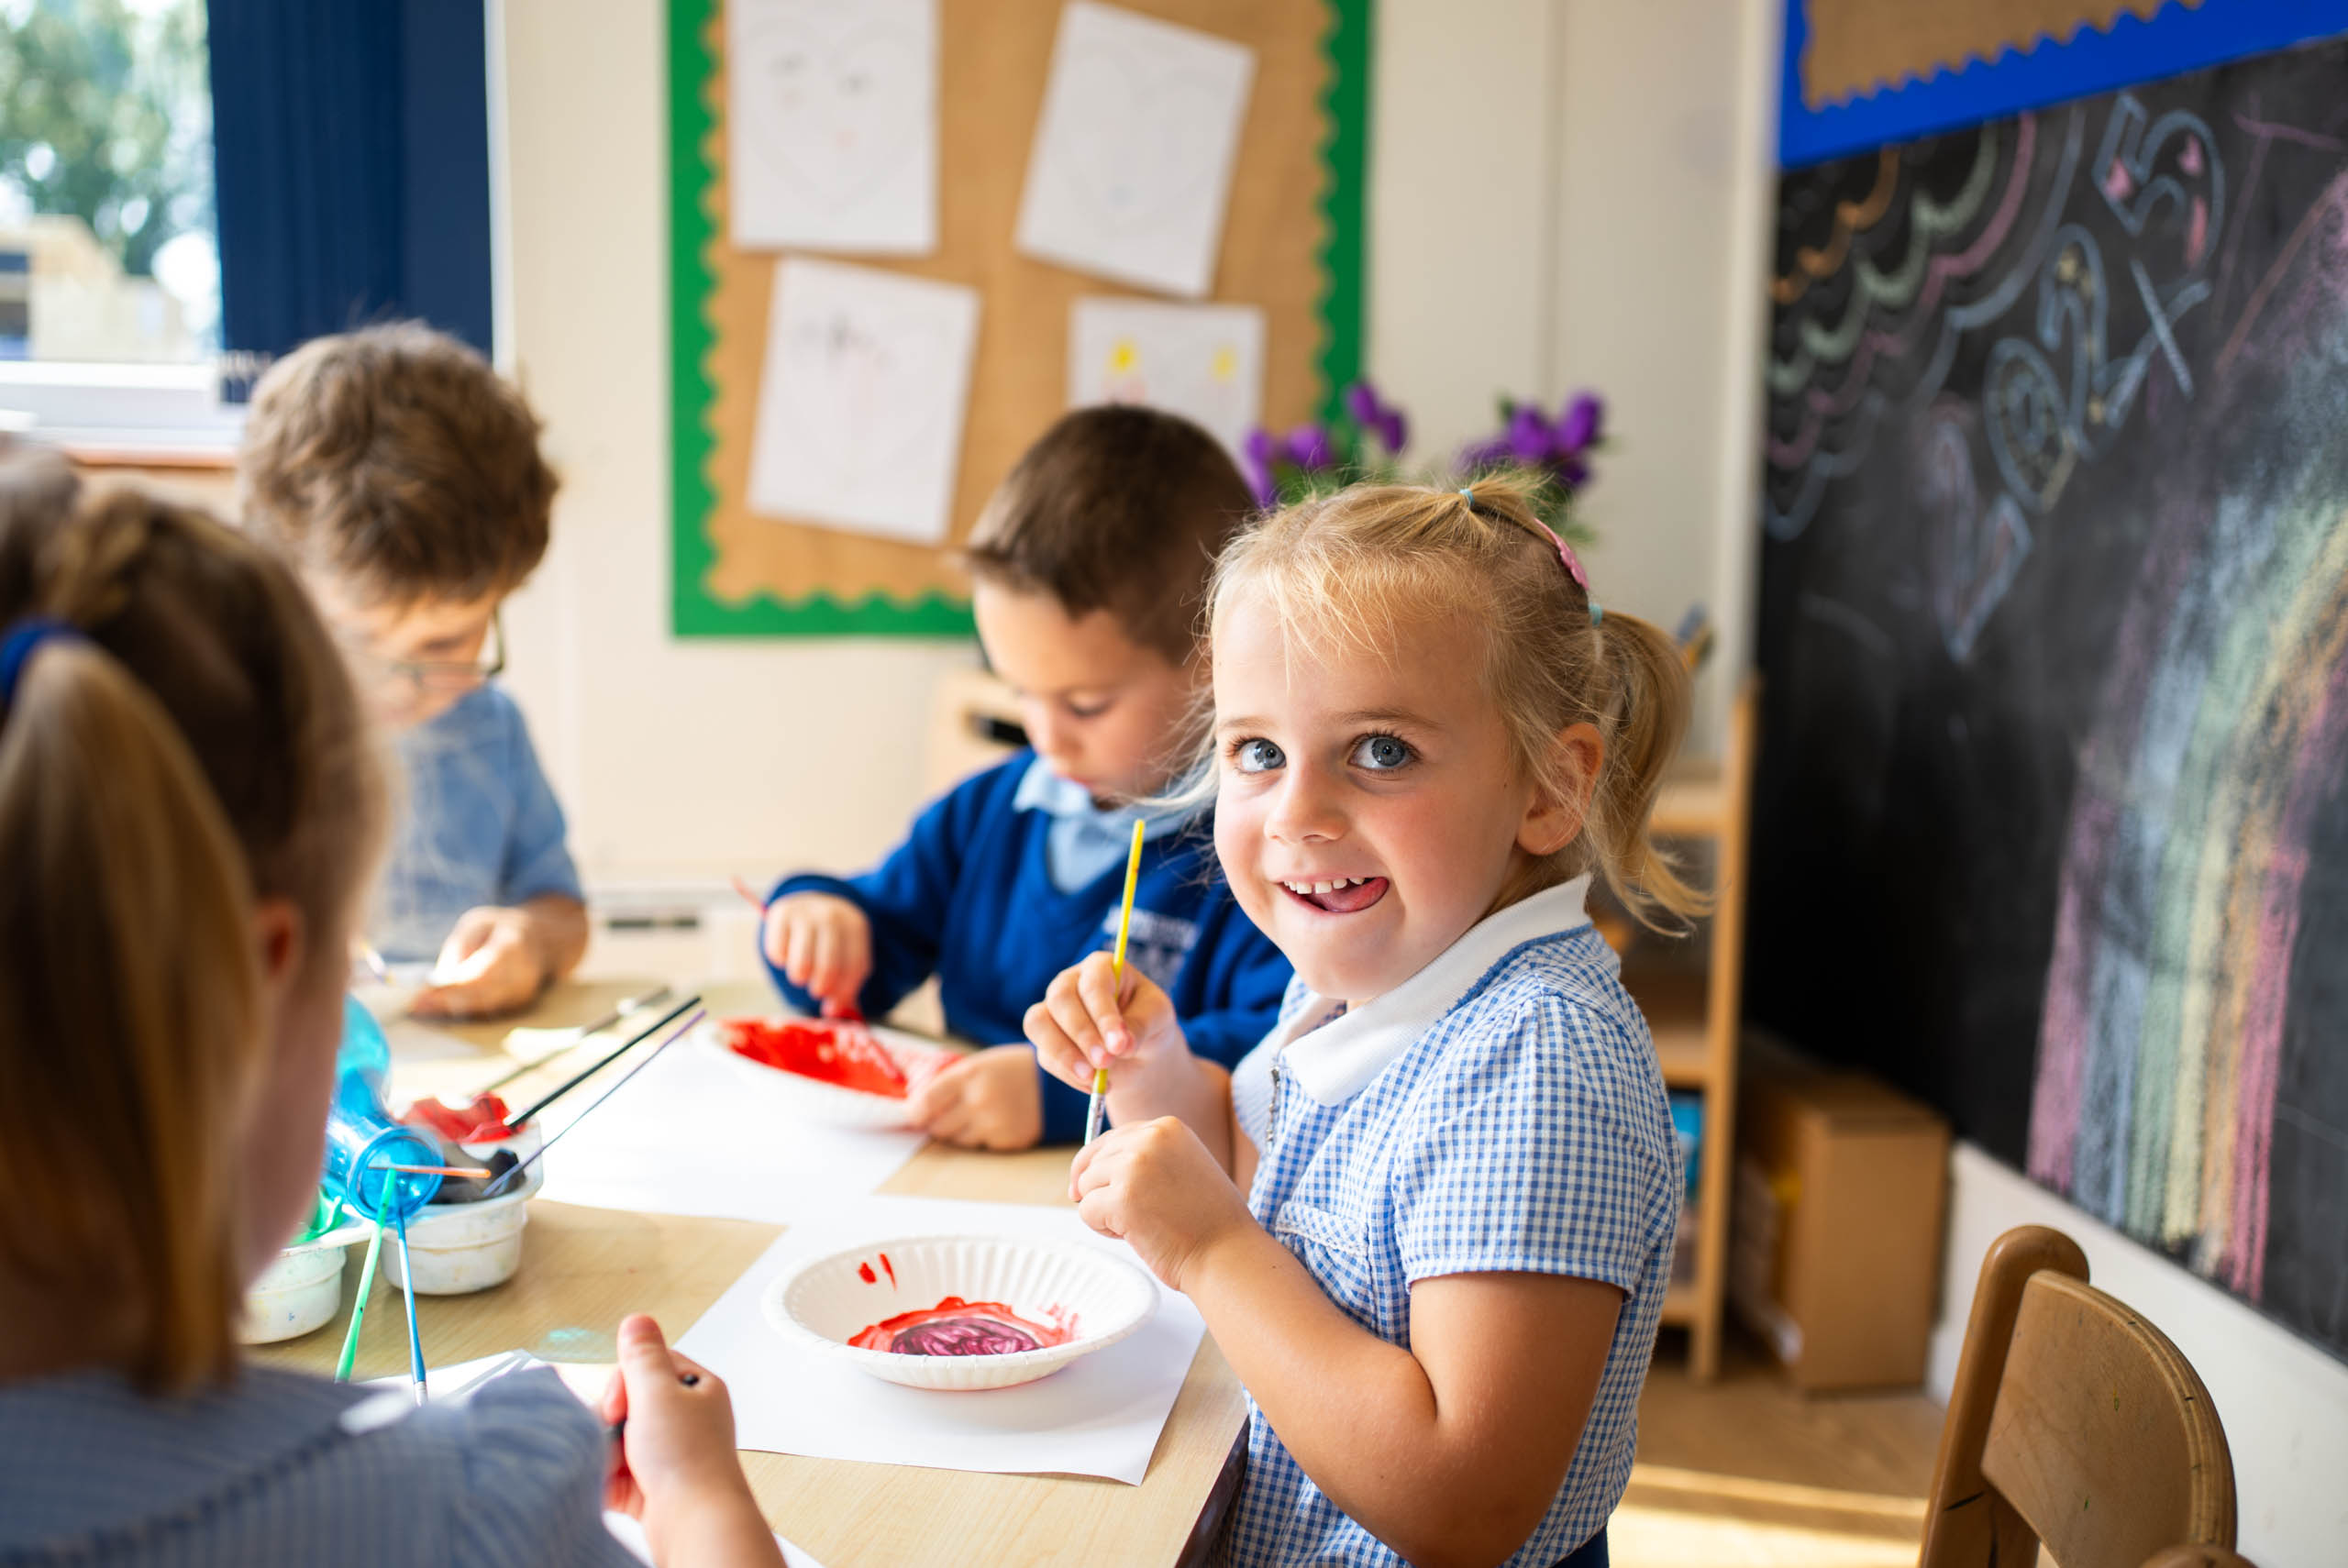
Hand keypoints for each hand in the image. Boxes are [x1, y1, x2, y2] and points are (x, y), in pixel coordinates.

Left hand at [412, 906, 548, 1018]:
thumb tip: (440, 978)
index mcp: (514, 945)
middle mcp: (524, 974)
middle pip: (480, 995)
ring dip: (451, 1009)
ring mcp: (524, 993)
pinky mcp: (518, 1006)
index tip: (426, 991)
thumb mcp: (478, 923)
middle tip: (415, 1004)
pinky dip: (462, 1010)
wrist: (545, 940)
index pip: (481, 973)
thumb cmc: (502, 928)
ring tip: (422, 1005)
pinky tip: (441, 1006)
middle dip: (446, 1001)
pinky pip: (486, 1012)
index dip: (453, 986)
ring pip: (482, 1008)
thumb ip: (459, 947)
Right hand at [600, 1315, 766, 1556]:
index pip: (649, 1366)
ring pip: (618, 1440)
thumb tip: (638, 1319)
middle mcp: (687, 1419)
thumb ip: (642, 1356)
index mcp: (697, 1389)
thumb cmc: (689, 1461)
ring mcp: (670, 1454)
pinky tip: (610, 1486)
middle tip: (617, 1437)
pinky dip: (608, 1480)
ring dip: (607, 1453)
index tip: (621, 1403)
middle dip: (612, 1422)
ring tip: (616, 1468)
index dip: (625, 1382)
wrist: (695, 1524)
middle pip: (629, 1404)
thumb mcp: (659, 1393)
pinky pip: (616, 1474)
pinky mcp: (654, 1487)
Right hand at [761, 892, 870, 1010]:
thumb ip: (846, 985)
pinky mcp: (781, 914)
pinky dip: (781, 961)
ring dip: (800, 977)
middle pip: (828, 966)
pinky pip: (778, 953)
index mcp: (856, 926)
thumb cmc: (833, 939)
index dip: (843, 992)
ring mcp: (806, 913)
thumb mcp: (848, 954)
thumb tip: (832, 1012)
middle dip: (822, 987)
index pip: (854, 966)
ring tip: (801, 975)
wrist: (812, 901)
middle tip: (817, 991)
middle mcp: (832, 916)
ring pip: (802, 963)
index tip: (832, 1005)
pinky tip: (787, 955)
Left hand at [906, 1044, 1042, 1149]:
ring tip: (972, 1116)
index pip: (927, 1101)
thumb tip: (916, 1108)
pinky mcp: (1006, 1140)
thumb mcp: (981, 1064)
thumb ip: (950, 1083)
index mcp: (970, 1075)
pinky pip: (979, 1146)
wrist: (1057, 1084)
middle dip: (935, 1123)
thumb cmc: (1013, 1070)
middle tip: (941, 1116)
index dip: (915, 1112)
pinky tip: (992, 1123)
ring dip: (956, 1132)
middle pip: (938, 1126)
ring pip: (956, 1139)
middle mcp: (979, 1100)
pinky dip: (979, 1138)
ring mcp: (993, 1123)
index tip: (912, 1115)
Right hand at [1024, 951, 1189, 1100]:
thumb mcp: (1158, 1018)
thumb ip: (1142, 1026)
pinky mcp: (1045, 1040)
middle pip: (1060, 1000)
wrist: (1139, 1051)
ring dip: (1064, 1054)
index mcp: (1100, 968)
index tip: (1119, 1044)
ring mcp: (1052, 1010)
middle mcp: (1070, 983)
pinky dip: (1069, 1075)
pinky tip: (1095, 1086)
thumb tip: (1122, 1046)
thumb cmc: (1149, 1021)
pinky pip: (1046, 1056)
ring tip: (1094, 1079)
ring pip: (1038, 1024)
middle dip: (1082, 1034)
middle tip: (1106, 1062)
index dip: (1104, 1014)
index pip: (1094, 984)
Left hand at [1070, 1116, 1255, 1292]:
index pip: (1111, 1139)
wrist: (1226, 1254)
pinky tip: (1135, 1235)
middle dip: (1105, 1191)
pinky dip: (1103, 1229)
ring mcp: (1135, 1166)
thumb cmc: (1206, 1220)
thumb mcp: (1181, 1166)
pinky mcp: (1123, 1197)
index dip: (1103, 1169)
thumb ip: (1145, 1157)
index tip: (1111, 1191)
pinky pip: (1086, 1211)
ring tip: (1141, 1223)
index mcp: (1167, 1126)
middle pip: (1093, 1161)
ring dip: (1104, 1210)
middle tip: (1139, 1214)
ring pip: (1085, 1186)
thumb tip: (1084, 1172)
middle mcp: (1150, 1138)